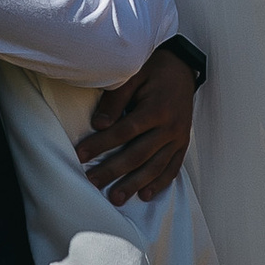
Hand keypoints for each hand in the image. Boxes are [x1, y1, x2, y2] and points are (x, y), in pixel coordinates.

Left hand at [79, 48, 195, 204]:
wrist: (184, 67)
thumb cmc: (154, 69)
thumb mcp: (133, 75)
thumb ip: (116, 100)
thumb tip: (99, 124)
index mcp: (157, 109)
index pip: (125, 132)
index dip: (101, 144)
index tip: (80, 155)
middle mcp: (170, 127)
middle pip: (138, 154)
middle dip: (113, 170)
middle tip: (92, 183)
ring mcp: (179, 138)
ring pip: (155, 166)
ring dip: (135, 184)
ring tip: (116, 198)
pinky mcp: (183, 143)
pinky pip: (173, 167)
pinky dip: (160, 182)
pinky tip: (146, 195)